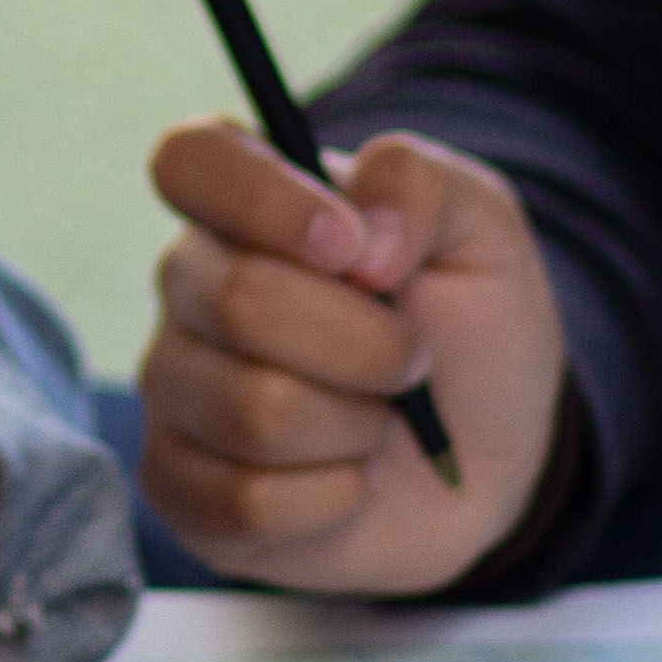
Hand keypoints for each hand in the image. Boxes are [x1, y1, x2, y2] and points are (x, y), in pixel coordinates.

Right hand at [136, 122, 560, 593]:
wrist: (485, 462)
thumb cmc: (470, 330)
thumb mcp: (481, 230)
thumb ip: (421, 184)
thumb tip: (362, 230)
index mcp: (246, 204)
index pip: (189, 161)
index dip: (263, 201)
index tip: (351, 247)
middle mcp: (190, 289)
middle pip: (238, 300)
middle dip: (364, 343)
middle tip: (413, 357)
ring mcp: (176, 392)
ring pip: (252, 411)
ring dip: (356, 425)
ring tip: (380, 420)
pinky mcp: (180, 490)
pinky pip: (246, 500)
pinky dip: (335, 495)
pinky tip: (351, 479)